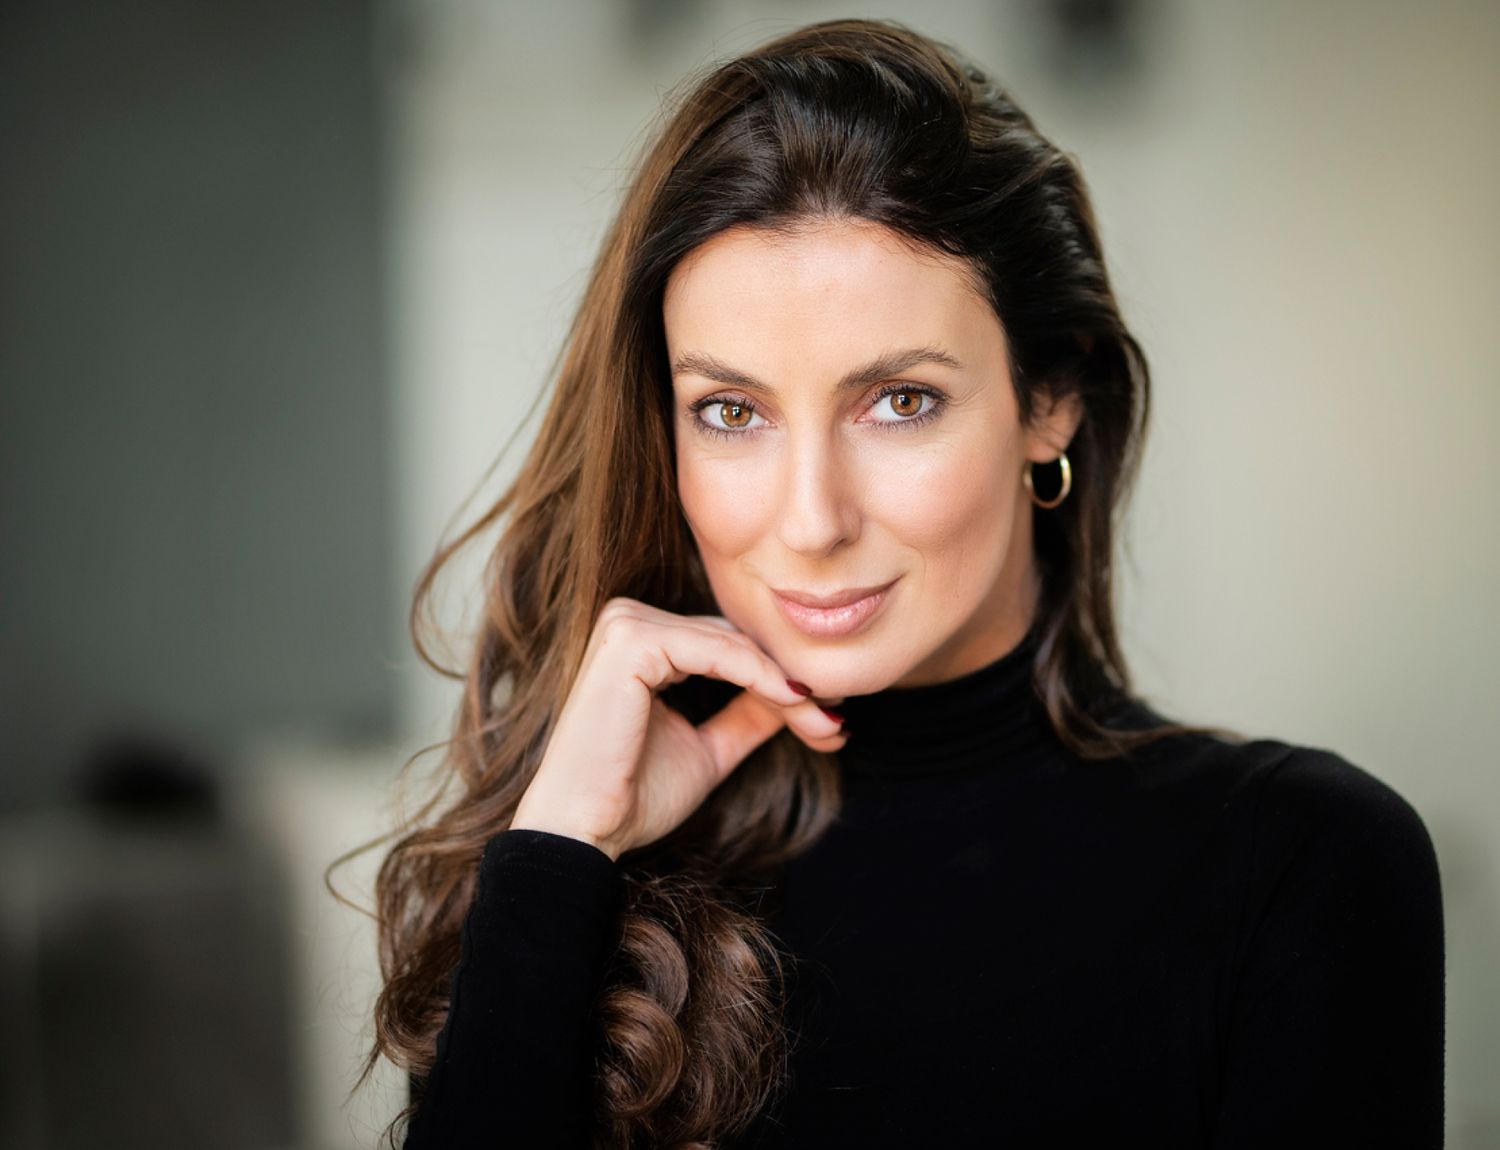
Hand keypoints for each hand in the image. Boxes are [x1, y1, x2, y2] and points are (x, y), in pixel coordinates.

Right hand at [510, 597, 846, 861]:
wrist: (586, 832)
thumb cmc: (633, 795)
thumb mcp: (708, 748)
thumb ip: (748, 716)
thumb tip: (804, 697)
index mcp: (641, 639)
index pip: (729, 645)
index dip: (781, 679)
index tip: (832, 716)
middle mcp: (629, 619)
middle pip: (736, 642)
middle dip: (791, 684)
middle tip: (837, 721)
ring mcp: (626, 624)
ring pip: (734, 645)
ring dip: (785, 684)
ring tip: (824, 721)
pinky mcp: (631, 641)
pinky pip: (717, 652)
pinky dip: (761, 678)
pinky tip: (794, 703)